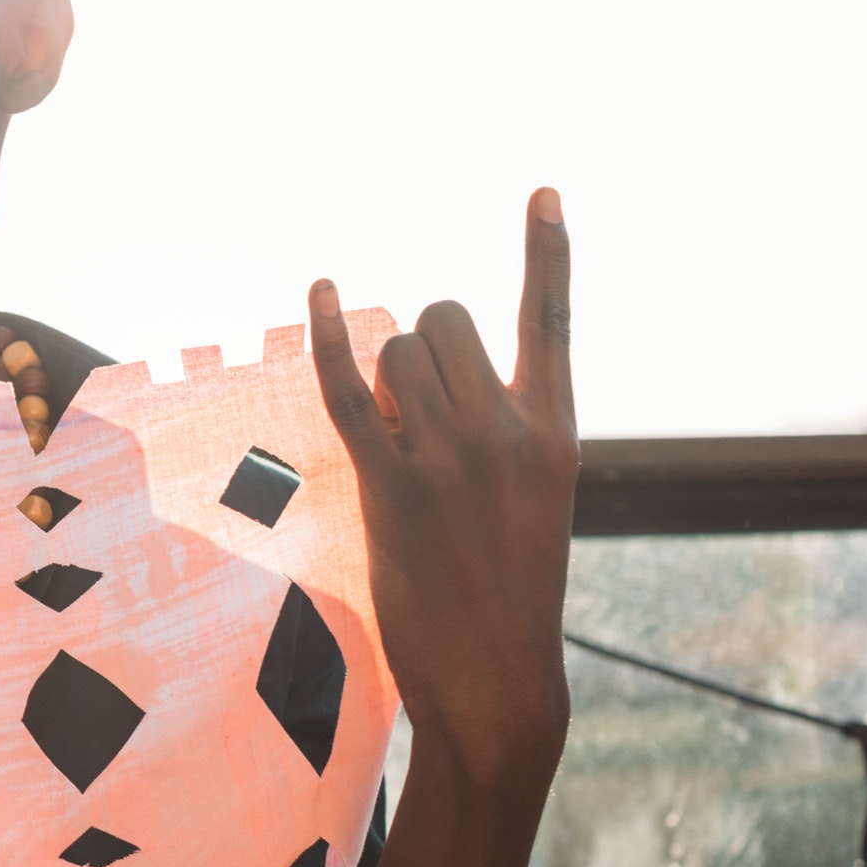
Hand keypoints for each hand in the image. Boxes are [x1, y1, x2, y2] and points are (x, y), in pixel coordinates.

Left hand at [310, 187, 579, 792]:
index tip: (543, 190)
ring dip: (380, 376)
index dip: (547, 252)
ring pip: (395, 350)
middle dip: (417, 345)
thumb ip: (495, 432)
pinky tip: (312, 292)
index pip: (552, 321)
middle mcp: (507, 431)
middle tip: (416, 413)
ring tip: (395, 445)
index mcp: (554, 432)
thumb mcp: (529, 501)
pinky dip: (322, 336)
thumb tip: (412, 371)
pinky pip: (348, 389)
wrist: (497, 675)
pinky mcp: (391, 486)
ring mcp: (449, 457)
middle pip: (443, 321)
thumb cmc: (505, 592)